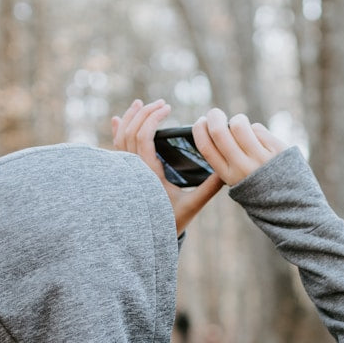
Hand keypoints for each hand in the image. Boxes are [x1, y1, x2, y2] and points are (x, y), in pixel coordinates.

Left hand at [112, 99, 223, 234]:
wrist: (146, 238)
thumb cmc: (170, 221)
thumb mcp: (192, 205)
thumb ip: (210, 188)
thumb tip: (227, 172)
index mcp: (147, 174)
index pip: (143, 137)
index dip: (153, 119)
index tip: (168, 108)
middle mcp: (132, 170)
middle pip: (130, 132)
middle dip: (144, 113)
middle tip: (161, 104)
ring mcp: (124, 171)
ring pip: (120, 138)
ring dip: (129, 118)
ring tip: (141, 104)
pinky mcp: (122, 173)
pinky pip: (115, 148)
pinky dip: (117, 131)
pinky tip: (117, 119)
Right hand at [192, 108, 287, 186]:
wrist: (289, 199)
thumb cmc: (257, 184)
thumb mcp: (236, 179)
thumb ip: (225, 159)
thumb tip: (215, 128)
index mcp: (228, 176)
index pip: (206, 148)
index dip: (199, 130)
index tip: (200, 122)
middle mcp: (243, 167)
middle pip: (219, 132)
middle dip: (214, 117)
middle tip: (215, 114)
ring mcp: (261, 158)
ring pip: (239, 125)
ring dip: (238, 120)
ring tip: (242, 126)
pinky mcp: (276, 149)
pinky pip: (258, 129)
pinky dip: (256, 130)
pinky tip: (260, 139)